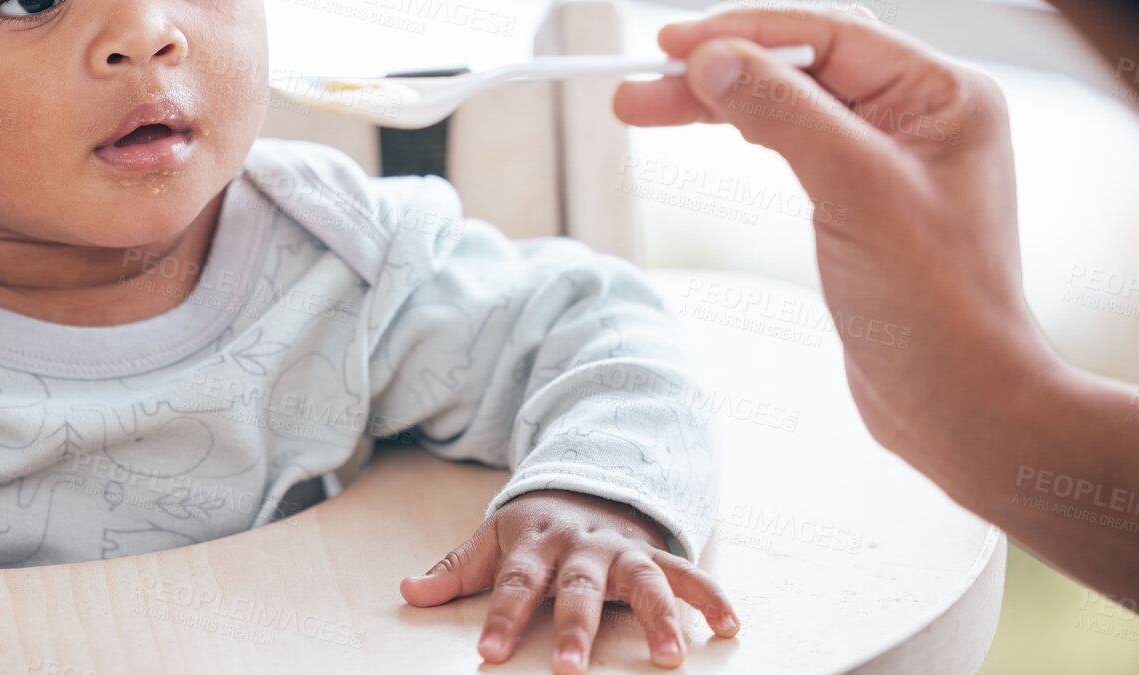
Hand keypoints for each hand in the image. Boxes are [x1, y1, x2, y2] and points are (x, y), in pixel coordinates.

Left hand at [400, 489, 737, 672]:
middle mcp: (581, 545)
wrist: (586, 482)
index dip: (501, 617)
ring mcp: (622, 548)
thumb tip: (408, 592)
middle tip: (568, 667)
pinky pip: (689, 573)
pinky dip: (711, 597)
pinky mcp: (656, 553)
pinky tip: (729, 626)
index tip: (489, 654)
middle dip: (575, 626)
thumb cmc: (535, 527)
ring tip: (670, 656)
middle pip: (577, 587)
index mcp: (535, 542)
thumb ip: (455, 570)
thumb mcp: (492, 539)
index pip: (513, 582)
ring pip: (643, 579)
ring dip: (659, 615)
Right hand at [612, 4, 1044, 490]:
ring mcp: (892, 154)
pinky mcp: (862, 195)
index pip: (828, 34)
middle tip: (641, 84)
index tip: (670, 42)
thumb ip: (782, 112)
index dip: (742, 31)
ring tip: (644, 107)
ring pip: (788, 99)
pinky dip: (742, 129)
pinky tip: (706, 126)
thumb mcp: (852, 190)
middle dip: (718, 66)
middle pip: (801, 63)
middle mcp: (922, 113)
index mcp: (944, 93)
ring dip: (718, 99)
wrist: (959, 404)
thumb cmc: (933, 303)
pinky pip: (792, 138)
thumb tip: (712, 56)